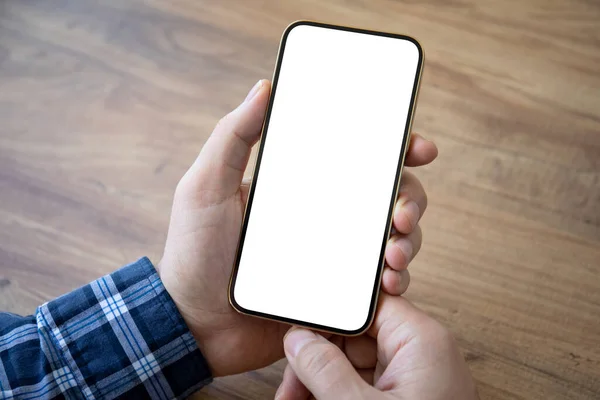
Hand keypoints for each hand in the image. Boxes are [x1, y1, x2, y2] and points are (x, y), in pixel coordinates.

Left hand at [158, 80, 437, 376]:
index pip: (355, 159)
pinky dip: (396, 278)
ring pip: (392, 237)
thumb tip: (264, 88)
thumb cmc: (194, 253)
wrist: (195, 324)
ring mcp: (333, 255)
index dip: (393, 150)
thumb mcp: (206, 187)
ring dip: (409, 240)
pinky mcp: (337, 293)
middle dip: (411, 199)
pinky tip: (389, 280)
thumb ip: (232, 137)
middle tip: (401, 214)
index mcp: (300, 187)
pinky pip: (379, 283)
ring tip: (394, 253)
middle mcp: (323, 217)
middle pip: (386, 197)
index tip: (416, 147)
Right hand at [276, 294, 478, 399]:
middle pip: (353, 338)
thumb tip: (299, 341)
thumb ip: (326, 371)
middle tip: (290, 386)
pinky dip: (336, 395)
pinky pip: (362, 386)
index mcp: (421, 340)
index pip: (366, 305)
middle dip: (316, 360)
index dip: (328, 315)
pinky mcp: (405, 399)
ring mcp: (413, 379)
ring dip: (320, 382)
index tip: (297, 334)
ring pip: (352, 364)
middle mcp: (420, 354)